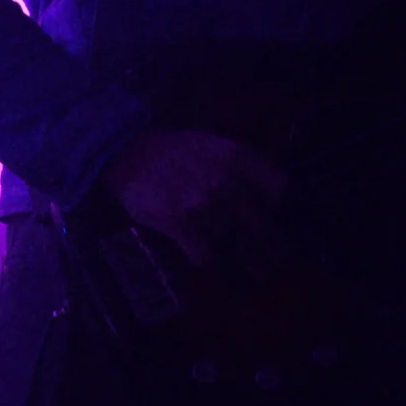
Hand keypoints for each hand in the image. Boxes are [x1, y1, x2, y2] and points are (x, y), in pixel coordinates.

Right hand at [102, 127, 287, 273]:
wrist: (129, 153)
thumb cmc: (175, 150)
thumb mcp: (213, 144)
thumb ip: (242, 165)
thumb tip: (274, 194)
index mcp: (235, 156)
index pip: (276, 188)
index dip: (277, 206)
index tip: (273, 216)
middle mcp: (223, 179)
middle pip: (259, 222)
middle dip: (268, 245)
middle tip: (274, 261)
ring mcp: (201, 202)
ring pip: (228, 237)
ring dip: (227, 247)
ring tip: (226, 252)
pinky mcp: (178, 222)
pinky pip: (203, 253)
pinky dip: (203, 258)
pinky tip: (201, 256)